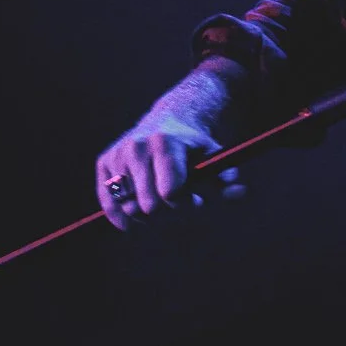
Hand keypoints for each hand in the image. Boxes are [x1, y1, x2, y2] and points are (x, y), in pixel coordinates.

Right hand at [94, 63, 249, 230]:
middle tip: (177, 201)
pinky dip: (117, 216)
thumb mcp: (214, 157)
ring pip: (128, 206)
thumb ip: (227, 177)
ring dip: (145, 213)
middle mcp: (137, 147)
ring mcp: (118, 154)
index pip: (170, 193)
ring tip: (158, 200)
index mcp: (165, 144)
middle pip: (150, 205)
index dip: (186, 204)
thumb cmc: (194, 146)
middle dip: (167, 211)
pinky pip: (107, 200)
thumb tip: (239, 192)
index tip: (196, 199)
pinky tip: (128, 224)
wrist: (168, 121)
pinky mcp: (105, 162)